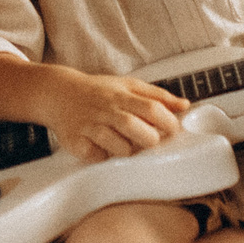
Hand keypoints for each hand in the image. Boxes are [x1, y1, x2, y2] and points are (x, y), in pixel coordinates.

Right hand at [35, 70, 188, 162]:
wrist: (58, 93)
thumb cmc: (98, 91)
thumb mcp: (128, 85)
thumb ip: (157, 96)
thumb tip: (185, 105)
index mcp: (122, 96)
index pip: (152, 108)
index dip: (168, 122)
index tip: (172, 130)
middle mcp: (106, 110)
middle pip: (135, 127)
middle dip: (149, 139)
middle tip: (150, 141)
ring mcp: (90, 126)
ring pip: (118, 146)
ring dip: (127, 151)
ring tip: (125, 145)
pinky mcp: (76, 142)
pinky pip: (97, 156)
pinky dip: (104, 157)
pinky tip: (102, 149)